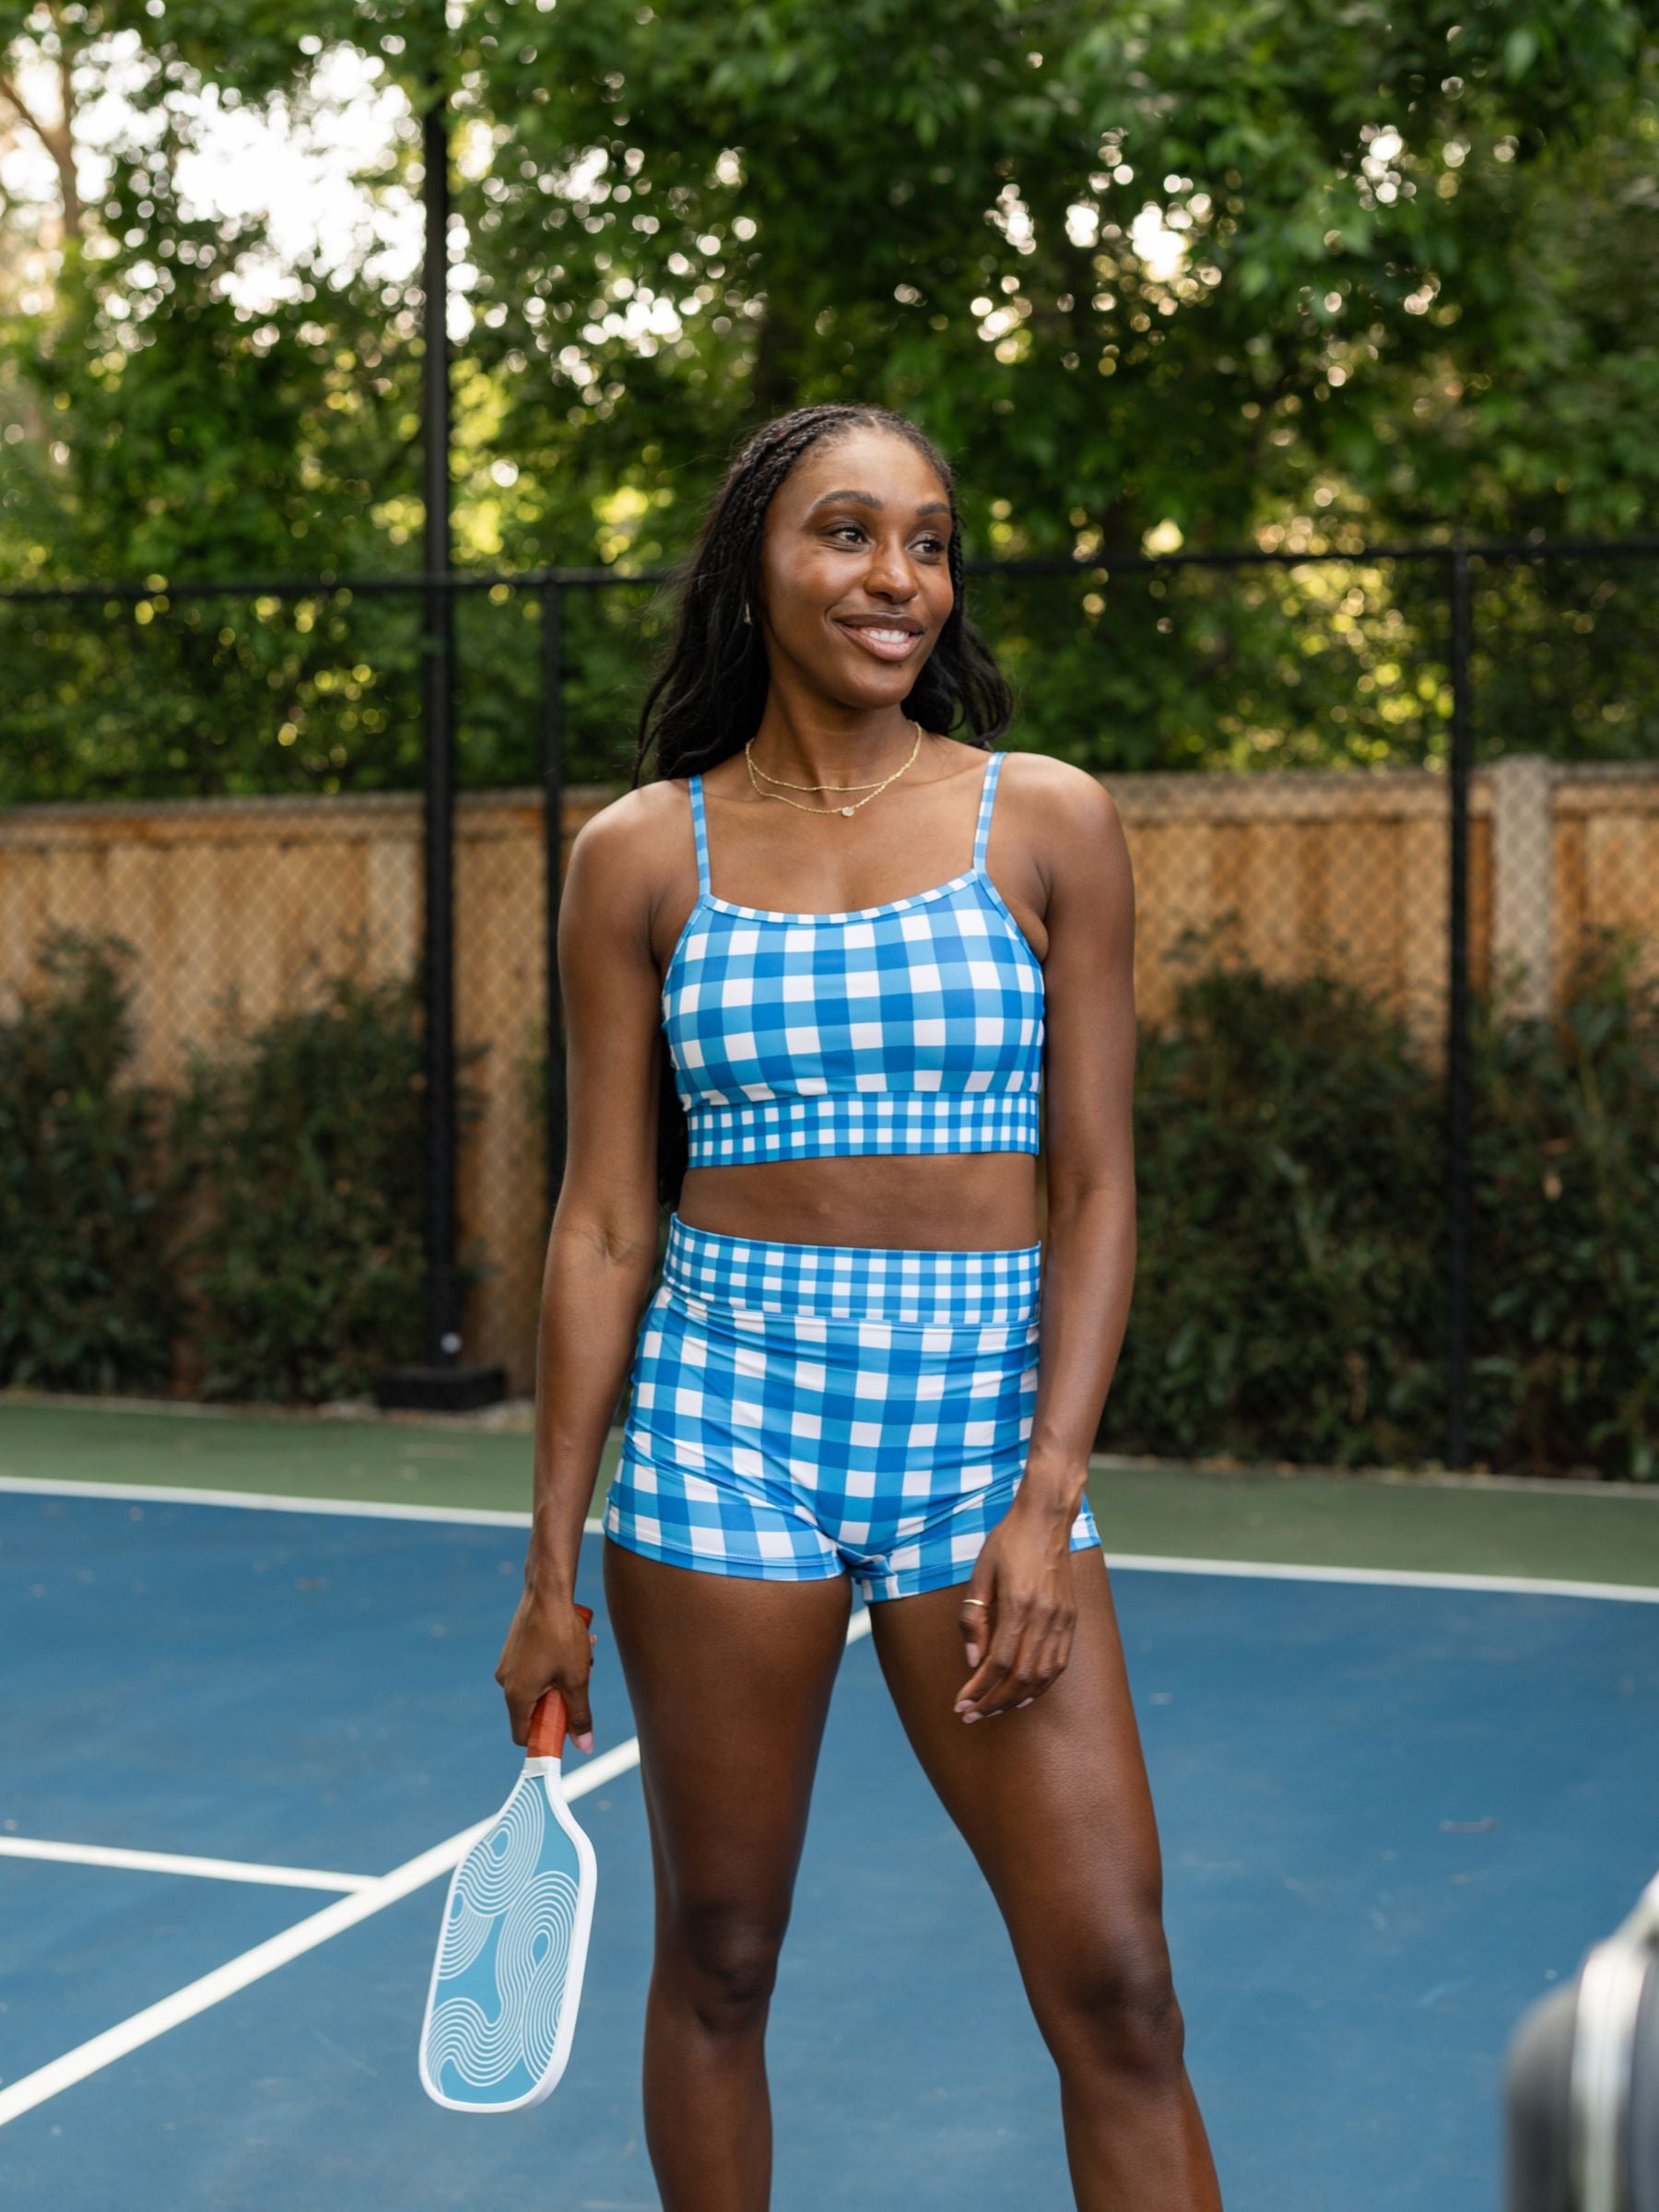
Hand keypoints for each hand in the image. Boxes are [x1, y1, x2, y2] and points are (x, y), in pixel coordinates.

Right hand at [495, 1586, 595, 1752]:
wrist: (547, 1591)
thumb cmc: (562, 1635)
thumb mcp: (577, 1679)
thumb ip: (580, 1716)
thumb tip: (584, 1747)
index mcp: (516, 1696)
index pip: (524, 1736)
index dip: (545, 1737)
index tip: (566, 1728)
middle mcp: (505, 1682)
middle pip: (534, 1710)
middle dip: (561, 1700)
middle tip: (581, 1680)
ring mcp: (507, 1664)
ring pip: (538, 1686)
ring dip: (561, 1678)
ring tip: (582, 1656)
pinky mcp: (513, 1649)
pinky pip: (534, 1668)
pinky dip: (553, 1663)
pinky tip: (571, 1644)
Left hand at [953, 1496, 1078, 1722]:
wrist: (1046, 1518)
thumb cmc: (1008, 1541)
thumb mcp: (981, 1574)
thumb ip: (974, 1618)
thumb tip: (973, 1660)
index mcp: (1019, 1604)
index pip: (998, 1662)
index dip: (978, 1688)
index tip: (960, 1703)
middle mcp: (1044, 1616)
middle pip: (1021, 1676)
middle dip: (994, 1702)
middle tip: (971, 1715)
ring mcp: (1062, 1618)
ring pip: (1043, 1675)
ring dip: (1017, 1698)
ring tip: (994, 1710)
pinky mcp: (1071, 1617)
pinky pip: (1059, 1663)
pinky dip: (1042, 1684)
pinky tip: (1025, 1693)